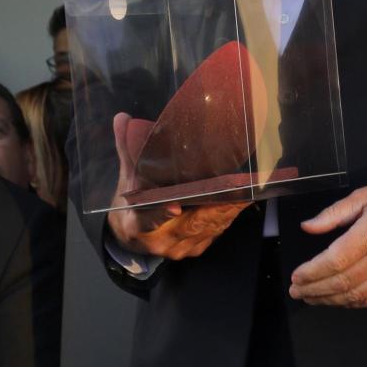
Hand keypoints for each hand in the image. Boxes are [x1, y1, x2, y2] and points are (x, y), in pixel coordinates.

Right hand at [107, 113, 248, 259]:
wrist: (131, 237)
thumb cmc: (131, 205)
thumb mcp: (126, 179)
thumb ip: (127, 150)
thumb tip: (122, 118)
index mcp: (136, 225)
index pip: (147, 220)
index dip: (161, 214)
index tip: (174, 205)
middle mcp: (160, 241)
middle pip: (190, 224)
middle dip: (214, 206)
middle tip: (234, 187)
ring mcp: (179, 248)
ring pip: (208, 228)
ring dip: (227, 210)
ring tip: (244, 189)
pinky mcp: (196, 247)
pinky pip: (215, 231)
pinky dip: (228, 215)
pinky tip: (240, 199)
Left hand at [289, 179, 366, 307]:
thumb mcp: (364, 195)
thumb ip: (334, 213)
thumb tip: (307, 227)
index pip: (336, 260)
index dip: (312, 272)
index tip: (296, 277)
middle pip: (343, 281)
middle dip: (315, 289)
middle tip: (296, 291)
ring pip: (357, 295)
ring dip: (330, 300)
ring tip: (311, 297)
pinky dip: (352, 303)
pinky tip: (337, 299)